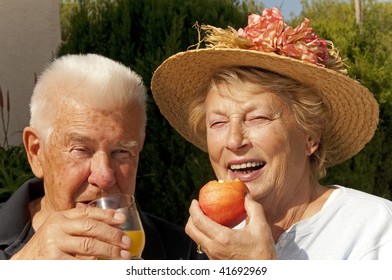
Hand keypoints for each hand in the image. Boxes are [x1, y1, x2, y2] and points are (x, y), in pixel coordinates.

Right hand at [11, 207, 130, 259]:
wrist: (24, 263)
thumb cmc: (49, 246)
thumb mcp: (60, 230)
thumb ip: (79, 225)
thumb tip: (114, 224)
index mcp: (61, 217)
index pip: (87, 212)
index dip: (106, 215)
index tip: (122, 219)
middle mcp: (57, 227)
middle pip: (91, 227)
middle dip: (112, 234)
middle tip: (127, 242)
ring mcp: (54, 244)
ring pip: (88, 245)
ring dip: (109, 251)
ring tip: (122, 256)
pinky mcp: (54, 261)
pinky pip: (81, 263)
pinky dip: (96, 265)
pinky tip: (107, 266)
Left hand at [185, 194, 276, 259]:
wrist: (263, 273)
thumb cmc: (263, 251)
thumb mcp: (261, 227)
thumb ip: (253, 208)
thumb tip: (245, 195)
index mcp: (222, 238)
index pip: (198, 220)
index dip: (193, 208)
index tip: (195, 201)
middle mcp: (214, 248)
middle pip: (191, 230)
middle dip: (191, 216)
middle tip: (198, 208)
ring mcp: (213, 256)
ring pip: (195, 239)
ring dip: (195, 226)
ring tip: (204, 217)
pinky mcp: (214, 261)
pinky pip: (202, 245)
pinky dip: (202, 234)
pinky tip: (212, 229)